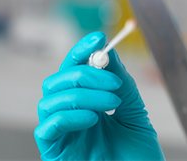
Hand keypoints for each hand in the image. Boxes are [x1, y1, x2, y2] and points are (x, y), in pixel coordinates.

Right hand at [34, 32, 164, 160]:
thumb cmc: (137, 155)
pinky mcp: (54, 152)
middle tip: (113, 83)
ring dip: (81, 94)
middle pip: (57, 81)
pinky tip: (93, 119)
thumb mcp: (134, 111)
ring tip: (110, 103)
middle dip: (85, 74)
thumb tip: (108, 51)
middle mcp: (70, 115)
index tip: (99, 37)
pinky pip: (48, 128)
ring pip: (50, 101)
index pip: (74, 69)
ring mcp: (61, 134)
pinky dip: (69, 116)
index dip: (82, 51)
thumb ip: (120, 82)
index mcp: (86, 103)